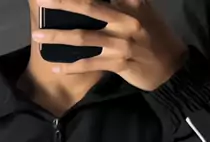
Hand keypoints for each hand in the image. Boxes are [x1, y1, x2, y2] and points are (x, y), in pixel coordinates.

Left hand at [33, 0, 187, 90]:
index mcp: (131, 2)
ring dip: (57, 37)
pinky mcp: (120, 63)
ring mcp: (122, 42)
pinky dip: (72, 66)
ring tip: (37, 36)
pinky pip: (91, 63)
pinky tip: (57, 66)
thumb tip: (97, 1)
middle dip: (62, 3)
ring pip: (84, 37)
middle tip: (42, 1)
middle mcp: (126, 19)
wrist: (172, 68)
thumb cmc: (155, 37)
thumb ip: (122, 1)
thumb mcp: (142, 10)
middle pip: (88, 8)